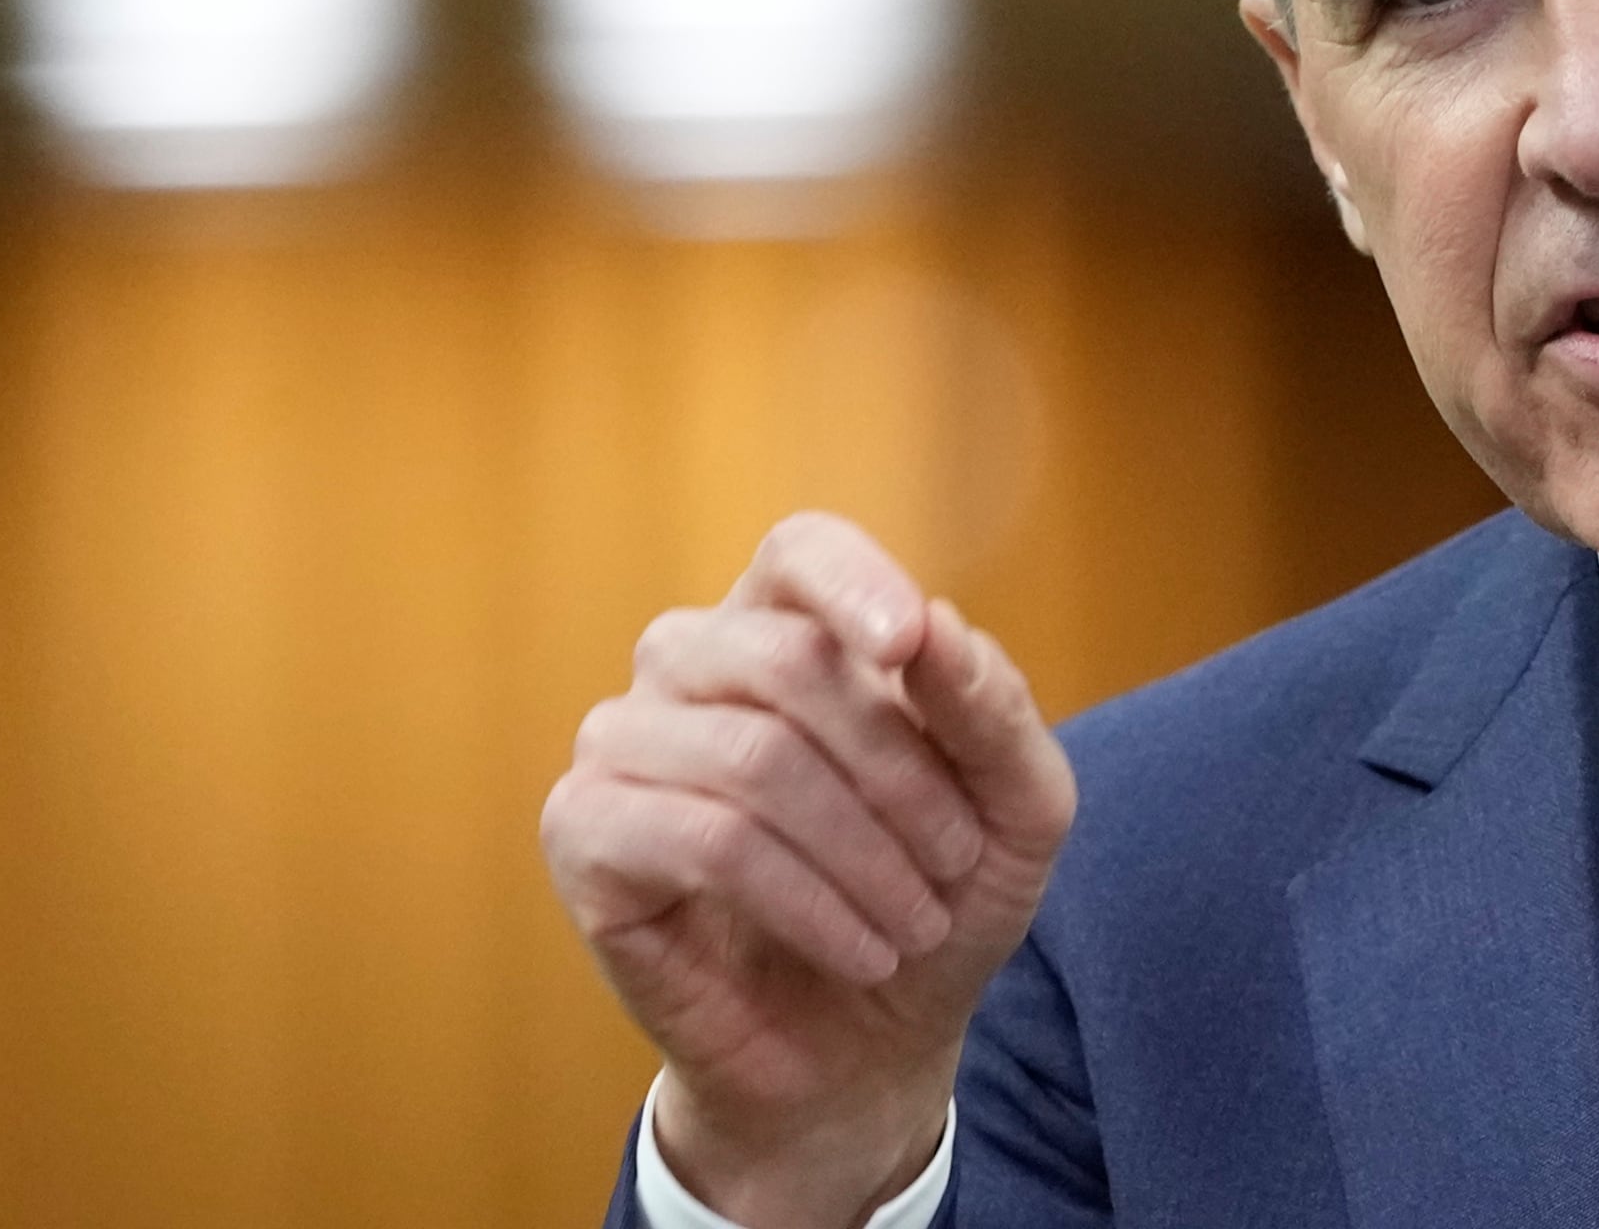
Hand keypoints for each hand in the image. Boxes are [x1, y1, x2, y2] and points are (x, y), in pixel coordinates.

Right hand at [542, 513, 1075, 1228]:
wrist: (869, 1048)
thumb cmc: (936, 905)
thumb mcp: (1014, 812)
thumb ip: (992, 710)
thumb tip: (936, 624)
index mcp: (788, 626)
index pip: (802, 551)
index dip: (854, 583)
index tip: (909, 648)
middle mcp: (690, 664)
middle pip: (787, 658)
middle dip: (898, 773)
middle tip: (956, 864)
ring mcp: (623, 744)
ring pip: (750, 755)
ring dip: (863, 855)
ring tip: (913, 925)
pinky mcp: (584, 834)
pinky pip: (702, 838)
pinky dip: (805, 900)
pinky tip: (859, 946)